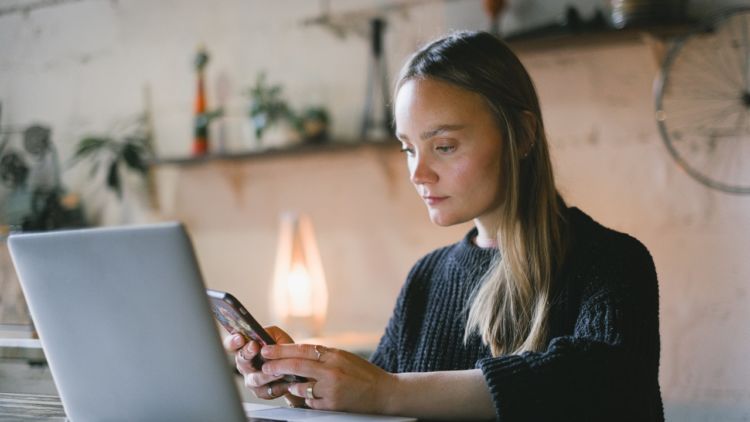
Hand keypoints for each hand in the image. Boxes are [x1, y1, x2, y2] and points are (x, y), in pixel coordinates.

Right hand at [222, 326, 304, 406]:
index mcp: (245, 349)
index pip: (232, 345)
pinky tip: (285, 381)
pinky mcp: (261, 392)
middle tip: (254, 346)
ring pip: (254, 379)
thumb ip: (269, 334)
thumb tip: (262, 335)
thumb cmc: (282, 350)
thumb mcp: (277, 336)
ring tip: (277, 370)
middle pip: (241, 360)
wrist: (294, 367)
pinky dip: (277, 386)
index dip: (233, 341)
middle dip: (247, 352)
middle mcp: (245, 365)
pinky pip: (267, 391)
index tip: (239, 338)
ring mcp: (251, 379)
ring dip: (266, 374)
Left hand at [259, 343, 396, 412]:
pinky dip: (308, 399)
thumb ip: (323, 356)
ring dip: (292, 386)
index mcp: (334, 354)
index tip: (267, 350)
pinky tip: (311, 396)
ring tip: (290, 384)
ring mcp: (331, 388)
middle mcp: (331, 369)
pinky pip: (310, 402)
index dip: (282, 350)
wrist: (384, 392)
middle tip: (264, 366)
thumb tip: (299, 354)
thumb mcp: (344, 357)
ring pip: (300, 387)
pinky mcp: (332, 404)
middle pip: (296, 366)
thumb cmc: (364, 374)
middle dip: (276, 366)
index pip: (302, 349)